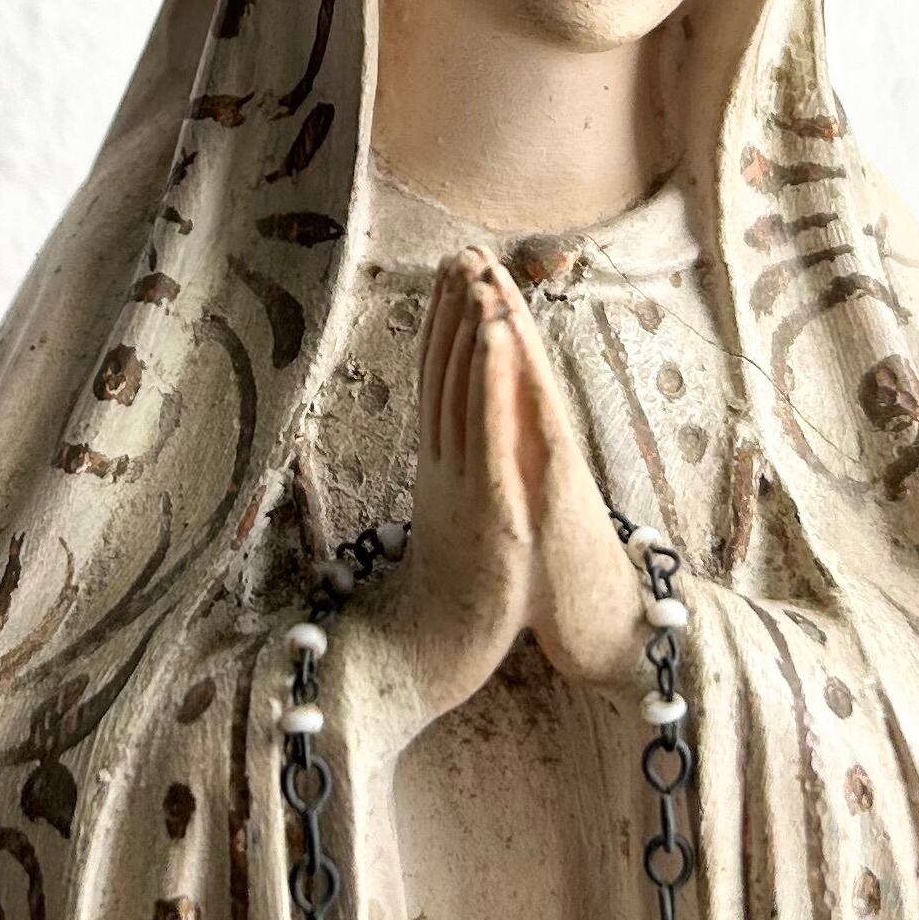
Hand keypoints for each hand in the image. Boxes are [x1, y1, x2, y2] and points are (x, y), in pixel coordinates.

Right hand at [367, 252, 536, 733]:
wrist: (421, 664)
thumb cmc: (438, 608)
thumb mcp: (444, 534)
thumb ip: (445, 492)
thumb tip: (441, 464)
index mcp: (435, 473)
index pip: (436, 386)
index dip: (442, 331)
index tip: (449, 282)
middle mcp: (444, 470)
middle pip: (446, 378)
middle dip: (454, 314)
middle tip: (459, 255)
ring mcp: (465, 487)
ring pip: (467, 393)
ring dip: (474, 332)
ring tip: (479, 278)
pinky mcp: (491, 510)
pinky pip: (491, 434)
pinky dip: (493, 381)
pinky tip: (498, 339)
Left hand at [480, 268, 648, 692]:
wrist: (598, 625)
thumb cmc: (556, 575)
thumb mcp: (520, 512)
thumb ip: (509, 470)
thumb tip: (487, 437)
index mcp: (524, 450)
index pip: (495, 377)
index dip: (475, 326)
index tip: (456, 278)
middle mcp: (540, 446)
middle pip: (513, 365)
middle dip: (489, 306)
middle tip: (471, 250)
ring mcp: (553, 462)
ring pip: (526, 380)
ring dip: (506, 324)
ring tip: (490, 273)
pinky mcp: (561, 486)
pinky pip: (537, 420)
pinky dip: (519, 376)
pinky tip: (506, 341)